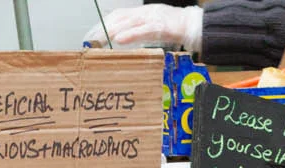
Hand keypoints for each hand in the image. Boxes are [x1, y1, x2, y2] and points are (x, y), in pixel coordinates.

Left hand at [84, 5, 203, 51]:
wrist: (193, 24)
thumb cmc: (174, 27)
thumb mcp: (153, 26)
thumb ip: (138, 30)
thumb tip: (121, 38)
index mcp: (142, 12)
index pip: (118, 15)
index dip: (104, 22)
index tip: (93, 32)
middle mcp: (144, 12)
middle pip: (119, 17)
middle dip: (103, 27)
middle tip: (91, 38)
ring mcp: (152, 18)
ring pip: (128, 22)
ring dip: (111, 30)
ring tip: (99, 38)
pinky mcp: (160, 26)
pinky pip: (143, 30)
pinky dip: (130, 34)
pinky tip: (119, 39)